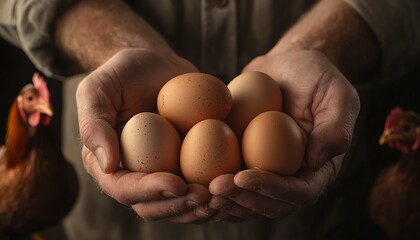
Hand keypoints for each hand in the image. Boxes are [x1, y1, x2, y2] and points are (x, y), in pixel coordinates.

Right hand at [76, 48, 213, 221]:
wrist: (155, 65)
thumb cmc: (123, 74)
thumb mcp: (97, 89)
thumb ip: (94, 124)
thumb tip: (108, 164)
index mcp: (110, 165)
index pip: (125, 190)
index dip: (150, 192)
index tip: (177, 183)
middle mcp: (136, 175)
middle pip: (155, 206)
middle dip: (180, 205)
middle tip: (206, 194)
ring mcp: (163, 173)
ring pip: (180, 204)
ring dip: (201, 206)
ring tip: (224, 193)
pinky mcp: (187, 165)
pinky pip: (201, 186)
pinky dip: (217, 190)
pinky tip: (236, 181)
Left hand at [208, 50, 358, 220]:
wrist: (288, 66)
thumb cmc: (316, 76)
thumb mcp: (337, 94)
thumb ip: (336, 127)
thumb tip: (316, 160)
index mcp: (318, 167)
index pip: (299, 192)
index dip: (271, 189)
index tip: (241, 177)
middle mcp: (293, 176)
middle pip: (270, 204)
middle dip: (241, 200)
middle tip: (214, 187)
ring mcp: (268, 171)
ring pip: (247, 201)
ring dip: (224, 200)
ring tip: (200, 188)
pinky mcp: (246, 161)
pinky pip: (231, 183)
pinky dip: (213, 187)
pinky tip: (193, 180)